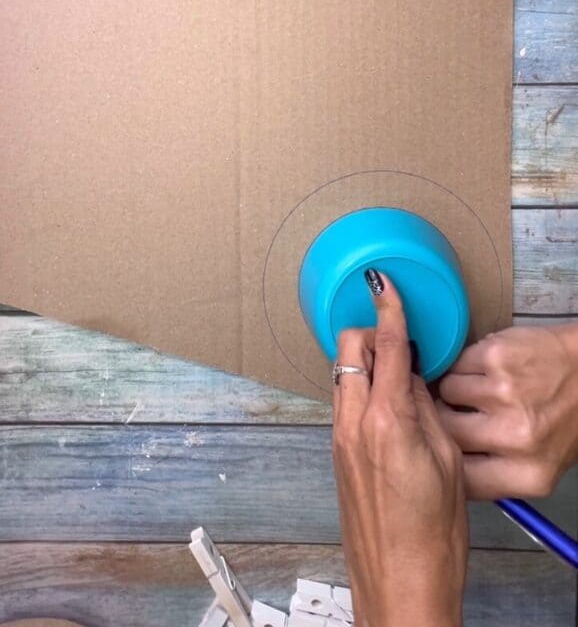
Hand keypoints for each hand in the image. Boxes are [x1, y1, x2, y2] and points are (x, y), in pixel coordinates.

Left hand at [332, 271, 467, 626]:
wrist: (400, 585)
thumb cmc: (432, 535)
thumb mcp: (447, 462)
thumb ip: (426, 411)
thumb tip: (413, 378)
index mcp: (387, 420)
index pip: (387, 346)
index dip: (388, 308)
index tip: (384, 284)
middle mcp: (354, 424)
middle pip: (350, 349)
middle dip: (371, 332)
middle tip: (400, 338)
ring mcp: (340, 441)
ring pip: (343, 374)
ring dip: (365, 361)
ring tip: (398, 373)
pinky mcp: (337, 457)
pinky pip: (343, 403)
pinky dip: (360, 389)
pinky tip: (388, 407)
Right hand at [437, 323, 577, 499]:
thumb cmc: (567, 416)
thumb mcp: (540, 463)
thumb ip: (496, 472)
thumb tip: (446, 464)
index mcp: (529, 475)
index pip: (461, 480)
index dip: (446, 460)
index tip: (445, 449)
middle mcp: (516, 437)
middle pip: (446, 432)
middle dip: (448, 419)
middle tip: (462, 410)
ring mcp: (505, 393)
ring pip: (447, 391)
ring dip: (457, 388)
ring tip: (485, 388)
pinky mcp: (497, 357)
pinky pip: (458, 363)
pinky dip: (468, 364)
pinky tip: (492, 368)